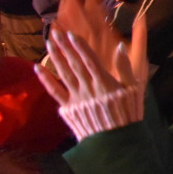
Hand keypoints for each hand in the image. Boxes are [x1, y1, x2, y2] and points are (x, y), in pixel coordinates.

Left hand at [35, 2, 147, 139]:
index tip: (71, 34)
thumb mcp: (134, 90)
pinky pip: (54, 92)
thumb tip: (120, 48)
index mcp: (105, 82)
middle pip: (74, 63)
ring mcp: (76, 98)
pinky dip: (45, 80)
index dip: (79, 46)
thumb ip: (126, 68)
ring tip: (48, 43)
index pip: (89, 59)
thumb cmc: (129, 114)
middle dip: (64, 47)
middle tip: (55, 32)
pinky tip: (37, 68)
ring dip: (54, 57)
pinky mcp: (68, 109)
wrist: (116, 142)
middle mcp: (88, 88)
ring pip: (62, 74)